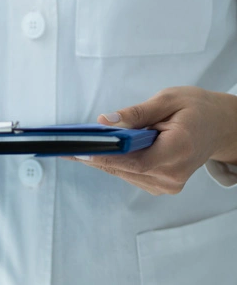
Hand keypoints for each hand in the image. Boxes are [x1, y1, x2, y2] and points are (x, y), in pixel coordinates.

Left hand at [72, 87, 236, 194]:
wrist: (219, 127)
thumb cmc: (196, 110)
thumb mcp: (168, 99)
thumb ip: (136, 112)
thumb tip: (105, 121)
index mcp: (180, 149)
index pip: (137, 161)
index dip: (107, 157)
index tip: (80, 151)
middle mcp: (174, 173)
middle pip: (125, 168)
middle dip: (95, 155)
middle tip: (66, 145)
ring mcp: (169, 184)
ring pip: (124, 173)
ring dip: (102, 159)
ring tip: (79, 145)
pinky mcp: (162, 186)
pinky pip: (131, 175)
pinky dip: (115, 162)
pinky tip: (102, 150)